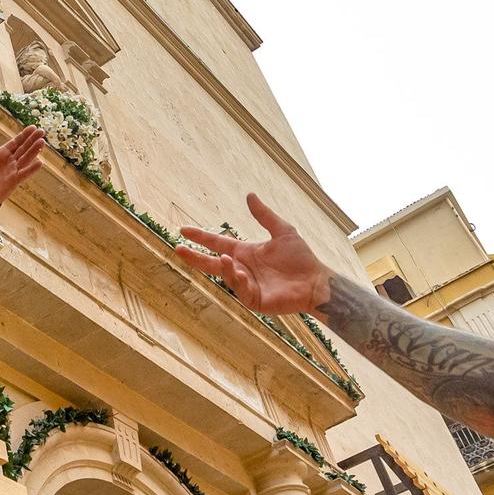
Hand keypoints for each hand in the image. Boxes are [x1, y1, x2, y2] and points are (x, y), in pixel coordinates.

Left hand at [0, 125, 43, 211]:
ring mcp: (13, 170)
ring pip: (26, 159)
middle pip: (23, 148)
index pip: (14, 143)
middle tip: (41, 131)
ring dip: (34, 151)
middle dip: (32, 140)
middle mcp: (9, 161)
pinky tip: (40, 162)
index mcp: (1, 154)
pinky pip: (24, 174)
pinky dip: (31, 169)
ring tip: (42, 142)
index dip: (23, 136)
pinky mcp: (14, 181)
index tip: (32, 127)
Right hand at [178, 194, 330, 314]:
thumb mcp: (282, 231)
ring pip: (226, 275)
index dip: (201, 237)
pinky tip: (240, 272)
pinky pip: (240, 290)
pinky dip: (237, 280)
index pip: (217, 243)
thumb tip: (249, 195)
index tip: (184, 230)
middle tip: (178, 249)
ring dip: (224, 267)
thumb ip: (264, 215)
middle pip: (212, 263)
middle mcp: (242, 268)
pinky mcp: (254, 299)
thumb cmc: (301, 258)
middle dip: (195, 257)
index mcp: (245, 253)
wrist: (315, 281)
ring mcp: (247, 285)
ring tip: (225, 258)